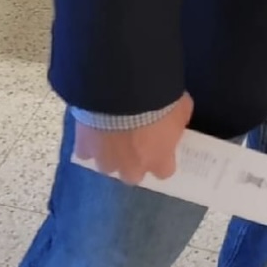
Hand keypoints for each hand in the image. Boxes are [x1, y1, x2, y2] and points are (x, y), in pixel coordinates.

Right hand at [73, 92, 192, 183]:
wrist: (122, 92)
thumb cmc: (159, 101)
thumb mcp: (181, 108)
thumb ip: (177, 121)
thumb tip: (173, 122)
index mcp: (158, 160)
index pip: (164, 172)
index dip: (162, 159)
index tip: (160, 146)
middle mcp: (131, 168)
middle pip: (132, 175)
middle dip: (133, 162)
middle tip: (133, 140)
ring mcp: (105, 160)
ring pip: (107, 165)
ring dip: (110, 153)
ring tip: (111, 132)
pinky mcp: (84, 148)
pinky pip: (86, 151)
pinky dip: (89, 142)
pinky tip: (92, 129)